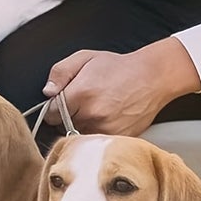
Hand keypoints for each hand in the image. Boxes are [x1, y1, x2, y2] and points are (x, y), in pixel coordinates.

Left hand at [46, 38, 200, 135]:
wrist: (152, 77)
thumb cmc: (119, 67)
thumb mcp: (85, 58)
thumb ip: (60, 72)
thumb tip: (48, 92)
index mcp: (81, 94)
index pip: (50, 114)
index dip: (53, 108)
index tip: (60, 104)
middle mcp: (92, 115)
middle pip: (63, 127)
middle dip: (67, 118)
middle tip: (82, 104)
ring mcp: (106, 130)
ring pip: (80, 137)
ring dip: (82, 127)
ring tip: (96, 110)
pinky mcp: (117, 139)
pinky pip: (97, 143)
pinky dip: (97, 134)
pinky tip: (106, 119)